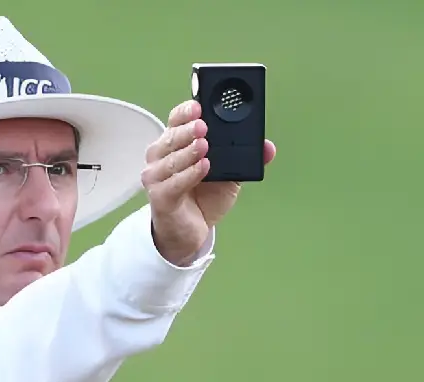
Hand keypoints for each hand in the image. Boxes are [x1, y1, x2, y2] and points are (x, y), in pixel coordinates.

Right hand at [141, 100, 276, 265]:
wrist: (190, 231)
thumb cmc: (202, 198)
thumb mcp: (228, 175)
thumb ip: (243, 159)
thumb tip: (268, 147)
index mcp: (174, 145)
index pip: (175, 121)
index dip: (185, 112)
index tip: (198, 106)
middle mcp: (160, 158)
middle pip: (171, 137)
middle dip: (187, 130)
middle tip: (203, 126)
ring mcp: (156, 177)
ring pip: (170, 159)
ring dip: (188, 151)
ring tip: (205, 146)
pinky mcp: (160, 197)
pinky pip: (174, 183)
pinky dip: (189, 174)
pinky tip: (203, 167)